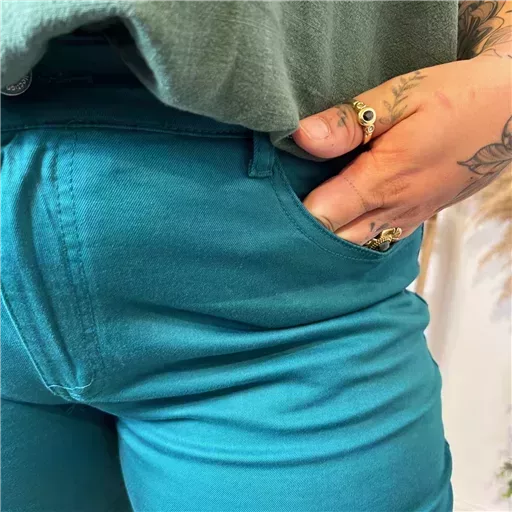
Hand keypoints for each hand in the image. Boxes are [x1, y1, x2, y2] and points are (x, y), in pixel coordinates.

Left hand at [292, 56, 511, 245]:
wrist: (509, 112)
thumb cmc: (454, 98)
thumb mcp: (401, 97)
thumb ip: (349, 123)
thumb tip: (301, 138)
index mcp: (383, 180)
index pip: (323, 217)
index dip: (293, 217)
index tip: (271, 207)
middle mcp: (396, 209)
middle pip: (338, 242)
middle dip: (307, 236)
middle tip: (281, 218)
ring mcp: (411, 218)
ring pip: (359, 246)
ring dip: (331, 239)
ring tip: (304, 223)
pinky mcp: (421, 217)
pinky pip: (380, 238)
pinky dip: (357, 236)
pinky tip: (343, 220)